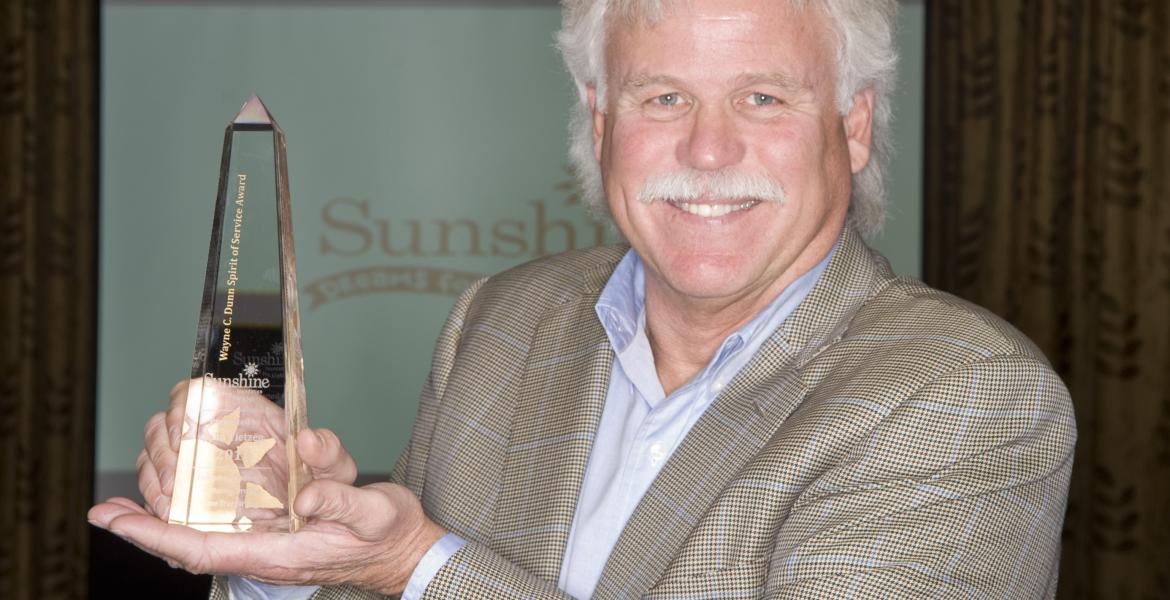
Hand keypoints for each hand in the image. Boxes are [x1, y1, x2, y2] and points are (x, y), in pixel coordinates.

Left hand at [90, 379, 445, 593]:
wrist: (404, 549)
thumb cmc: (388, 534)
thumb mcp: (373, 513)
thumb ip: (341, 499)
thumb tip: (305, 490)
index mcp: (281, 552)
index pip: (206, 549)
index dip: (158, 536)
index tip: (119, 521)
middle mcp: (266, 550)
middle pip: (192, 546)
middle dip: (146, 530)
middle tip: (104, 511)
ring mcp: (269, 541)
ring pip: (203, 536)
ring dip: (162, 521)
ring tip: (124, 506)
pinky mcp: (276, 529)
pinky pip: (222, 527)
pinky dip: (190, 514)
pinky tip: (176, 497)